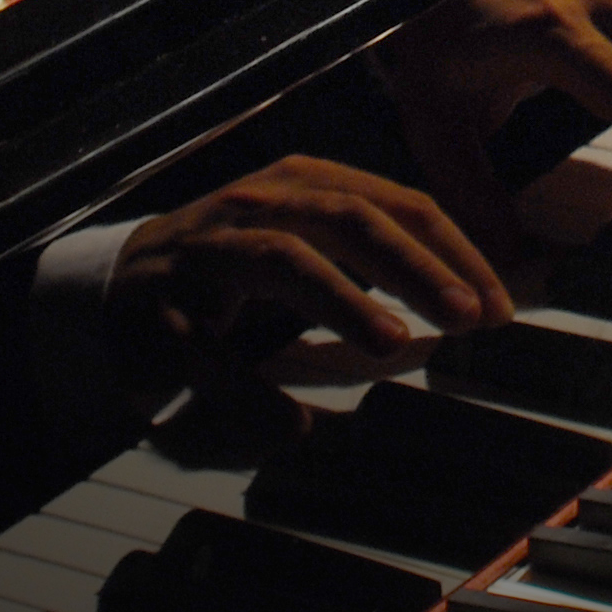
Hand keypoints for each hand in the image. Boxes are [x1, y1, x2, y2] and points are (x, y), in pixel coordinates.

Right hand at [109, 154, 511, 362]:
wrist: (113, 287)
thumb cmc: (234, 265)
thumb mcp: (311, 241)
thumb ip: (382, 258)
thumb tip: (475, 295)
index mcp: (302, 182)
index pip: (396, 202)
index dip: (453, 251)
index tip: (498, 304)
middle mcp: (255, 204)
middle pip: (348, 218)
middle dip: (414, 265)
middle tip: (466, 314)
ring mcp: (203, 253)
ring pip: (282, 261)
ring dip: (343, 301)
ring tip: (393, 342)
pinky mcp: (155, 312)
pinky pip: (208, 351)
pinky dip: (251, 393)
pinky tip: (291, 428)